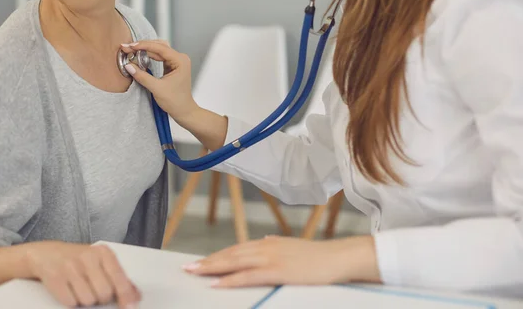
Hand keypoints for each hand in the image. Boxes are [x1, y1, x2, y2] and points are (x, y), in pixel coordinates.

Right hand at [25, 241, 139, 307]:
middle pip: (104, 294)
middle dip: (101, 298)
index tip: (129, 307)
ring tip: (80, 287)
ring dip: (85, 300)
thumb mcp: (101, 261)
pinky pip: (70, 302)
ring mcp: (70, 266)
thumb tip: (135, 297)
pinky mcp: (55, 277)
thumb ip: (119, 277)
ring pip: (88, 300)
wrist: (46, 253)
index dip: (125, 296)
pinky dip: (71, 301)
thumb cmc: (79, 261)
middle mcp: (88, 257)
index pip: (119, 279)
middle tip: (94, 289)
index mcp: (103, 252)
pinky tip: (68, 289)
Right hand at [120, 40, 198, 121]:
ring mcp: (176, 62)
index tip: (131, 46)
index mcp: (180, 61)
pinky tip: (140, 56)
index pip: (159, 48)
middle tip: (128, 47)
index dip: (143, 46)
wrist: (184, 111)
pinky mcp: (172, 66)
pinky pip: (159, 57)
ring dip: (145, 50)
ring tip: (132, 50)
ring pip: (158, 50)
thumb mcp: (157, 88)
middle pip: (159, 46)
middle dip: (143, 46)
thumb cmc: (176, 101)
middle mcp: (180, 58)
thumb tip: (129, 66)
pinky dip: (149, 56)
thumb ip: (142, 76)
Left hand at [182, 235, 379, 287]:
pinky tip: (217, 283)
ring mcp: (270, 258)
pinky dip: (230, 279)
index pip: (236, 249)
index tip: (201, 261)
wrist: (335, 258)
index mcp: (267, 243)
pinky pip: (247, 276)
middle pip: (230, 254)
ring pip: (234, 262)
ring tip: (194, 272)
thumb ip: (276, 244)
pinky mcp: (276, 271)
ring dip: (211, 267)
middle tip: (187, 267)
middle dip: (207, 261)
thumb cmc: (316, 256)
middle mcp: (265, 247)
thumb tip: (266, 240)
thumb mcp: (292, 246)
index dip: (217, 256)